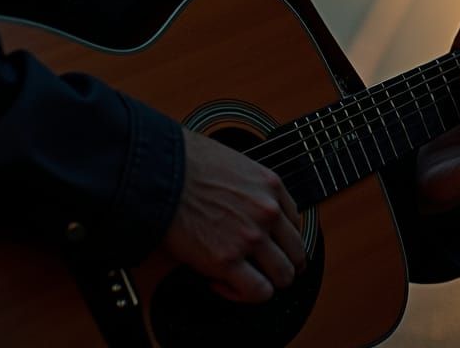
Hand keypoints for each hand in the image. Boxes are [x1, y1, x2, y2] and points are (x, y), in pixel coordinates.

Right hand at [163, 127, 306, 302]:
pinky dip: (245, 295)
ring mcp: (251, 238)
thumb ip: (252, 189)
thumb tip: (249, 208)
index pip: (295, 222)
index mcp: (271, 185)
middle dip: (283, 265)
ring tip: (245, 279)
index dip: (282, 238)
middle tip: (266, 270)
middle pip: (297, 253)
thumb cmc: (191, 166)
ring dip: (268, 282)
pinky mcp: (228, 261)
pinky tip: (223, 283)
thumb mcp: (237, 165)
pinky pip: (257, 292)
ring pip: (283, 276)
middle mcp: (268, 212)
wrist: (163, 174)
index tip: (270, 246)